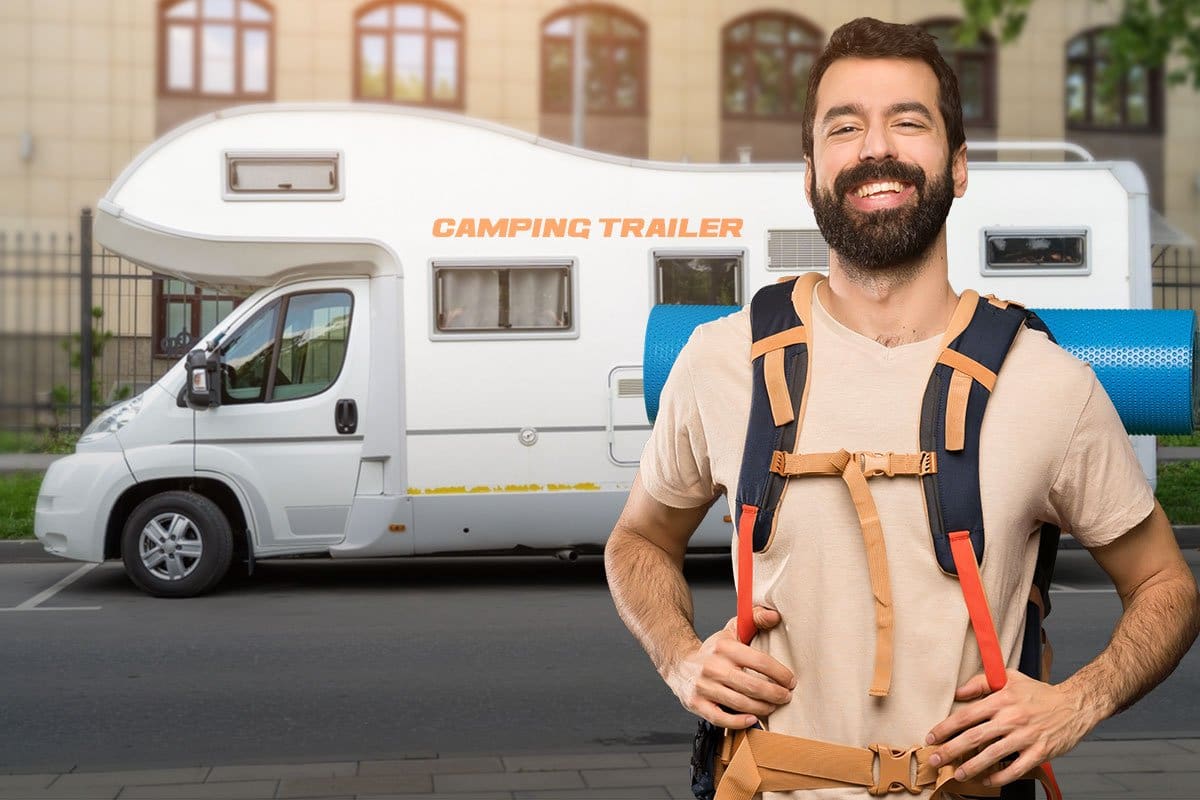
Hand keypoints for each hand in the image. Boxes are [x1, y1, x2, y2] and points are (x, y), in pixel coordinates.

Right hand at [664, 606, 793, 728]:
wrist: (679, 663)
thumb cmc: (713, 650)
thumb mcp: (732, 630)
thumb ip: (755, 619)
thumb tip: (775, 615)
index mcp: (725, 647)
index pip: (760, 661)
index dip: (780, 674)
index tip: (790, 681)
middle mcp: (713, 667)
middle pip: (752, 686)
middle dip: (775, 694)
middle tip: (786, 697)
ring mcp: (704, 687)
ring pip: (741, 703)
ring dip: (763, 708)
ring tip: (773, 707)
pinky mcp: (696, 704)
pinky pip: (721, 719)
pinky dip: (740, 722)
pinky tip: (752, 719)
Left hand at [925, 669, 1097, 786]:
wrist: (1073, 705)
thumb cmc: (1038, 692)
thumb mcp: (1009, 678)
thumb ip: (981, 682)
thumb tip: (958, 693)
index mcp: (1000, 700)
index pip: (966, 716)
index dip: (945, 728)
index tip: (932, 737)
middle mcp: (1010, 718)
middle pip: (974, 737)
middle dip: (950, 750)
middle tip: (935, 759)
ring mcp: (1025, 737)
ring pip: (992, 755)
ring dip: (971, 766)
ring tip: (957, 773)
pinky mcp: (1039, 752)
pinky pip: (1016, 769)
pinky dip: (1000, 776)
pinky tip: (988, 780)